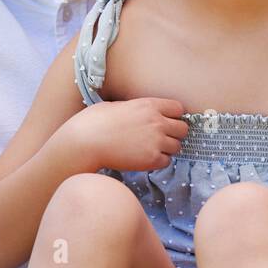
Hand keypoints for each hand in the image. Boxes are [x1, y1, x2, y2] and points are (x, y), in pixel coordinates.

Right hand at [60, 97, 187, 171]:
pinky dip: (158, 162)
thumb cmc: (94, 122)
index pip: (178, 108)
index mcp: (149, 105)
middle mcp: (157, 121)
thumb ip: (136, 109)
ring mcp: (156, 140)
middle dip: (174, 134)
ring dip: (166, 149)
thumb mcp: (117, 106)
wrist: (85, 142)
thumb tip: (140, 113)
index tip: (166, 121)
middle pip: (183, 129)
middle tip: (160, 138)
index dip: (173, 116)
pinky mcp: (151, 159)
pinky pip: (166, 161)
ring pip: (177, 147)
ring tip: (149, 150)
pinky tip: (143, 159)